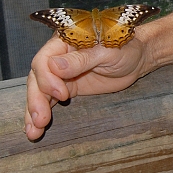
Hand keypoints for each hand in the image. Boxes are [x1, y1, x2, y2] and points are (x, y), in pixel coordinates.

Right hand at [24, 34, 151, 140]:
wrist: (138, 58)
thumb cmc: (126, 47)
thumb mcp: (108, 51)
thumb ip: (82, 59)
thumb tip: (54, 66)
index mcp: (65, 41)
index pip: (44, 59)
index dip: (47, 78)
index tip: (61, 94)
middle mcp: (58, 56)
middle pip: (37, 78)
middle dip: (36, 99)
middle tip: (41, 120)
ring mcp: (61, 73)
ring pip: (39, 91)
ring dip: (34, 111)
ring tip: (33, 131)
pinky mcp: (66, 87)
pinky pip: (49, 99)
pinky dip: (42, 112)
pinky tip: (35, 128)